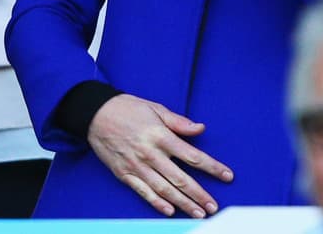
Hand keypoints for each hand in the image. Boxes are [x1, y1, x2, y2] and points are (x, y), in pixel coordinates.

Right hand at [87, 94, 233, 218]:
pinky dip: (156, 203)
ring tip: (197, 213)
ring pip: (163, 189)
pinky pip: (142, 192)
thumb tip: (200, 128)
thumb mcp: (156, 109)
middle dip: (199, 193)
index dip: (212, 167)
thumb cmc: (129, 109)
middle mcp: (150, 153)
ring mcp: (136, 166)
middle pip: (180, 178)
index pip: (193, 156)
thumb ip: (179, 122)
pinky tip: (170, 211)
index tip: (227, 176)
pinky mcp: (124, 174)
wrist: (95, 115)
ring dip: (182, 203)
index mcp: (161, 136)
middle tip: (213, 206)